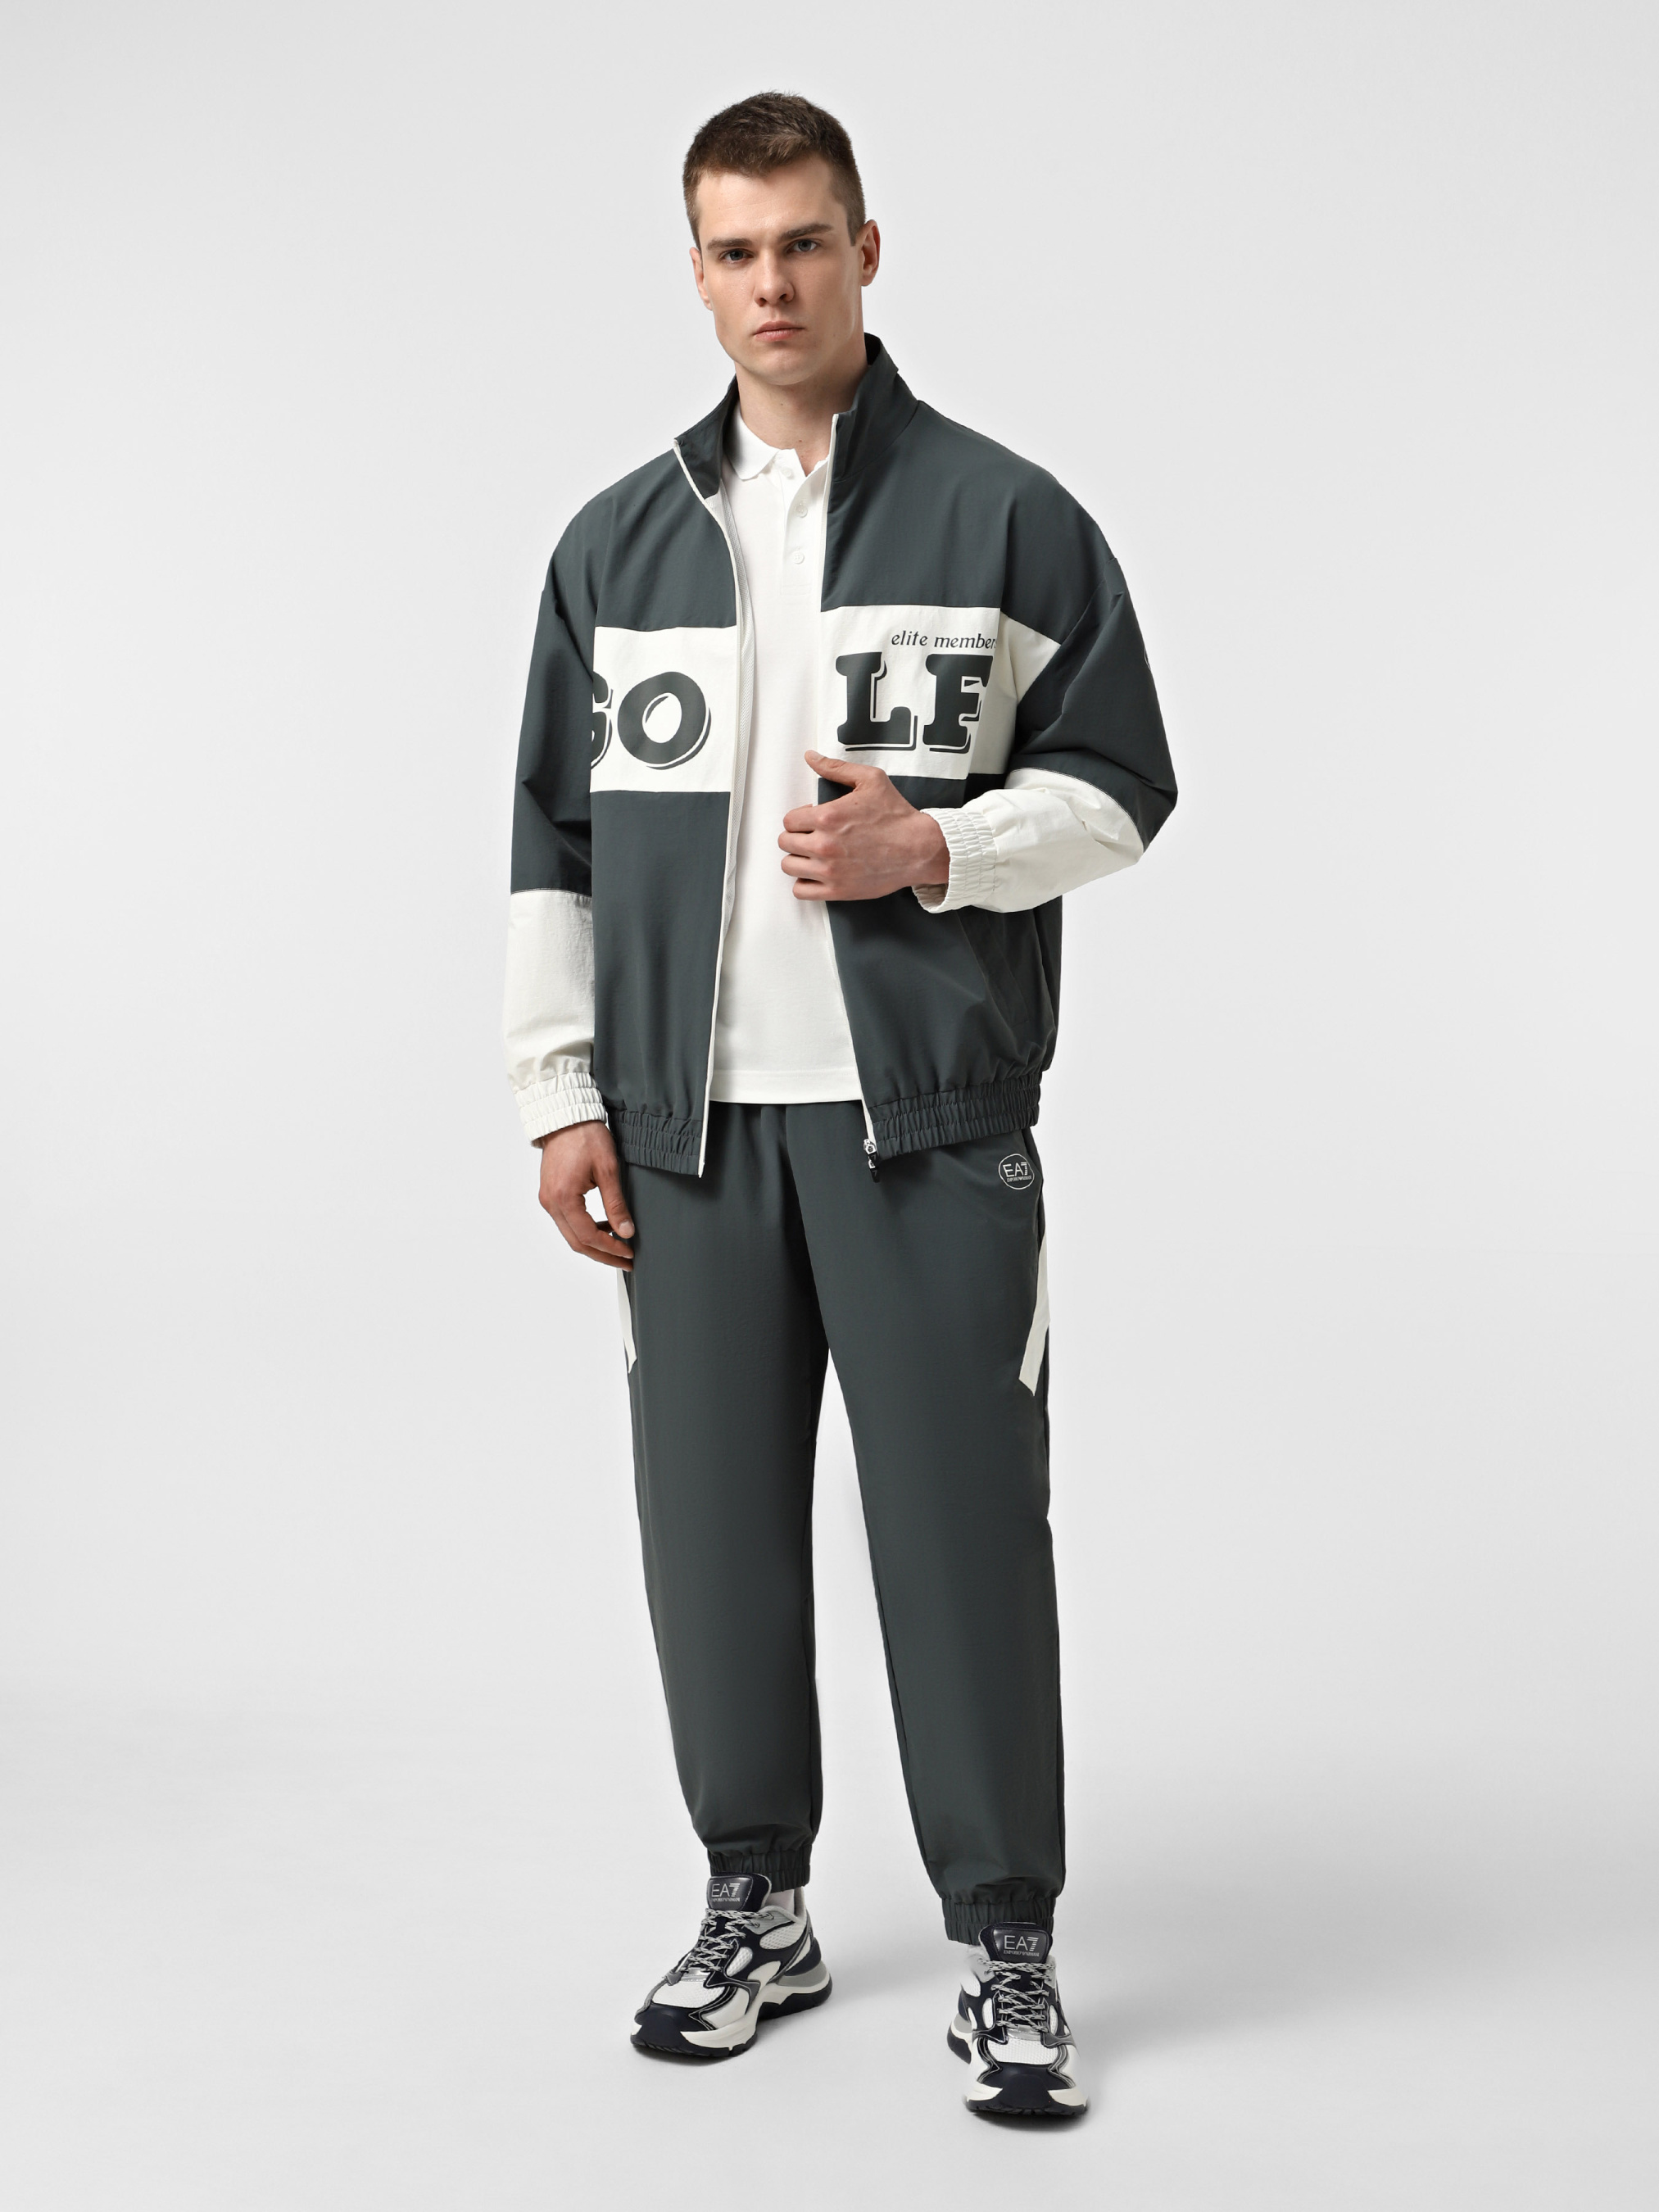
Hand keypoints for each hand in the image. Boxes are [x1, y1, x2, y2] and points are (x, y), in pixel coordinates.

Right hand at [537, 1120, 633, 1269]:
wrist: (565, 1118)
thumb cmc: (586, 1136)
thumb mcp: (608, 1169)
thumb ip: (616, 1204)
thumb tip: (625, 1232)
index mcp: (564, 1198)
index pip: (588, 1237)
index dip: (610, 1249)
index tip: (628, 1253)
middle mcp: (551, 1203)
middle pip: (577, 1242)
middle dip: (603, 1255)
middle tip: (626, 1260)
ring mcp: (547, 1199)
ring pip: (571, 1234)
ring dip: (594, 1244)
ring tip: (618, 1245)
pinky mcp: (550, 1195)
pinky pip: (567, 1222)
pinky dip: (585, 1229)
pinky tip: (604, 1227)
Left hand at [779, 752, 950, 900]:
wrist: (919, 848)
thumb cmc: (896, 814)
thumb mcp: (870, 780)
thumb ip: (836, 768)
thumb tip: (810, 757)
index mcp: (827, 817)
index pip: (789, 820)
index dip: (799, 818)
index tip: (812, 820)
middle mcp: (824, 844)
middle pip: (785, 842)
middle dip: (796, 836)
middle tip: (812, 836)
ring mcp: (829, 870)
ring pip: (789, 866)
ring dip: (797, 859)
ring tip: (812, 855)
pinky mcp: (837, 890)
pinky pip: (801, 891)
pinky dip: (803, 883)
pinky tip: (815, 874)